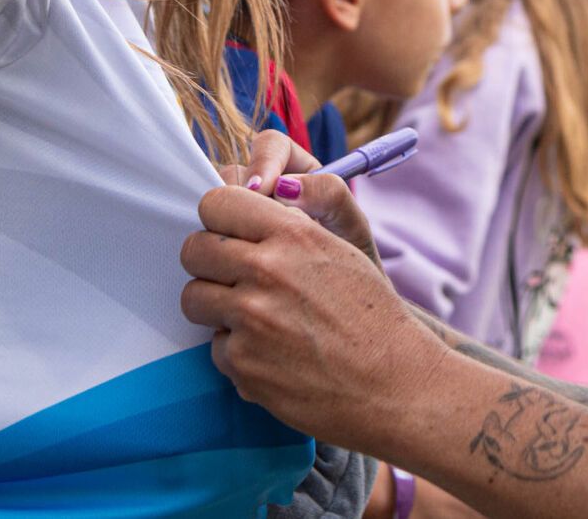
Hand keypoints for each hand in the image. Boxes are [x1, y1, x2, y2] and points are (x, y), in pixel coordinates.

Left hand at [179, 178, 446, 449]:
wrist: (393, 384)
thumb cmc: (372, 316)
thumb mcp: (340, 251)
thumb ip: (289, 229)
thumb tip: (248, 214)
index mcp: (293, 233)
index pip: (216, 203)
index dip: (219, 219)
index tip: (229, 234)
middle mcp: (266, 270)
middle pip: (193, 249)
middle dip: (208, 263)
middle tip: (233, 278)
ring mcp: (250, 318)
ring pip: (193, 298)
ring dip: (215, 308)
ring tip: (254, 319)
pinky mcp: (242, 363)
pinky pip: (216, 347)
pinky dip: (238, 353)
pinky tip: (273, 356)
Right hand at [220, 129, 380, 266]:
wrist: (339, 306)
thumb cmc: (350, 260)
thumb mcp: (350, 227)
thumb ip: (329, 196)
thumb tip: (287, 187)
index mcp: (295, 169)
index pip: (269, 145)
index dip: (262, 162)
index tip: (261, 190)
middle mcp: (262, 189)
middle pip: (232, 173)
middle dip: (235, 197)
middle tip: (244, 227)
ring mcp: (239, 217)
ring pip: (214, 205)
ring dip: (219, 225)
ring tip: (235, 251)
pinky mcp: (222, 245)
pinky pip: (205, 235)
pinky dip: (210, 248)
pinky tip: (223, 268)